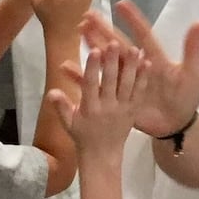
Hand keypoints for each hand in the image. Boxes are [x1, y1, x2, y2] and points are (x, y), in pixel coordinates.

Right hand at [48, 39, 150, 158]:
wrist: (103, 155)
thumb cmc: (83, 136)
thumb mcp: (68, 123)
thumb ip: (61, 107)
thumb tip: (51, 92)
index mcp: (90, 108)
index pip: (91, 85)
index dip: (93, 68)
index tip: (95, 50)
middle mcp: (107, 107)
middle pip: (111, 81)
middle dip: (113, 62)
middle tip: (115, 42)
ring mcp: (123, 109)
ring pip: (128, 85)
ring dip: (131, 66)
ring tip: (134, 48)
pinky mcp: (134, 111)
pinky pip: (139, 93)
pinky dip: (143, 78)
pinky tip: (147, 62)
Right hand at [81, 0, 198, 139]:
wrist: (177, 124)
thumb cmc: (187, 97)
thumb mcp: (193, 73)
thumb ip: (193, 49)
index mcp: (155, 58)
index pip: (143, 34)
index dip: (133, 20)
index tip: (121, 4)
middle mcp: (137, 65)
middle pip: (118, 44)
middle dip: (104, 29)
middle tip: (87, 14)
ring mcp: (125, 79)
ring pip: (106, 60)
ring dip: (92, 45)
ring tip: (79, 31)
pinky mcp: (116, 95)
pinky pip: (97, 84)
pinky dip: (82, 76)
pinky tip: (67, 67)